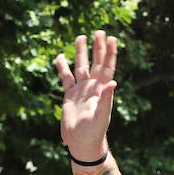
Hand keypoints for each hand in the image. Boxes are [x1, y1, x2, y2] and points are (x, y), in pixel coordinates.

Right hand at [55, 31, 118, 161]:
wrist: (81, 142)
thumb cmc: (94, 131)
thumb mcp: (101, 116)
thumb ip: (106, 99)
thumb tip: (113, 82)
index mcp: (102, 90)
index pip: (107, 67)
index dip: (110, 53)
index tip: (112, 38)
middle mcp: (92, 87)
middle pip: (95, 63)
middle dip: (97, 48)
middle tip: (99, 31)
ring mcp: (81, 90)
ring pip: (80, 67)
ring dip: (81, 53)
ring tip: (80, 37)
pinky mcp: (69, 96)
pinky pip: (66, 78)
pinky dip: (63, 68)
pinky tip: (60, 57)